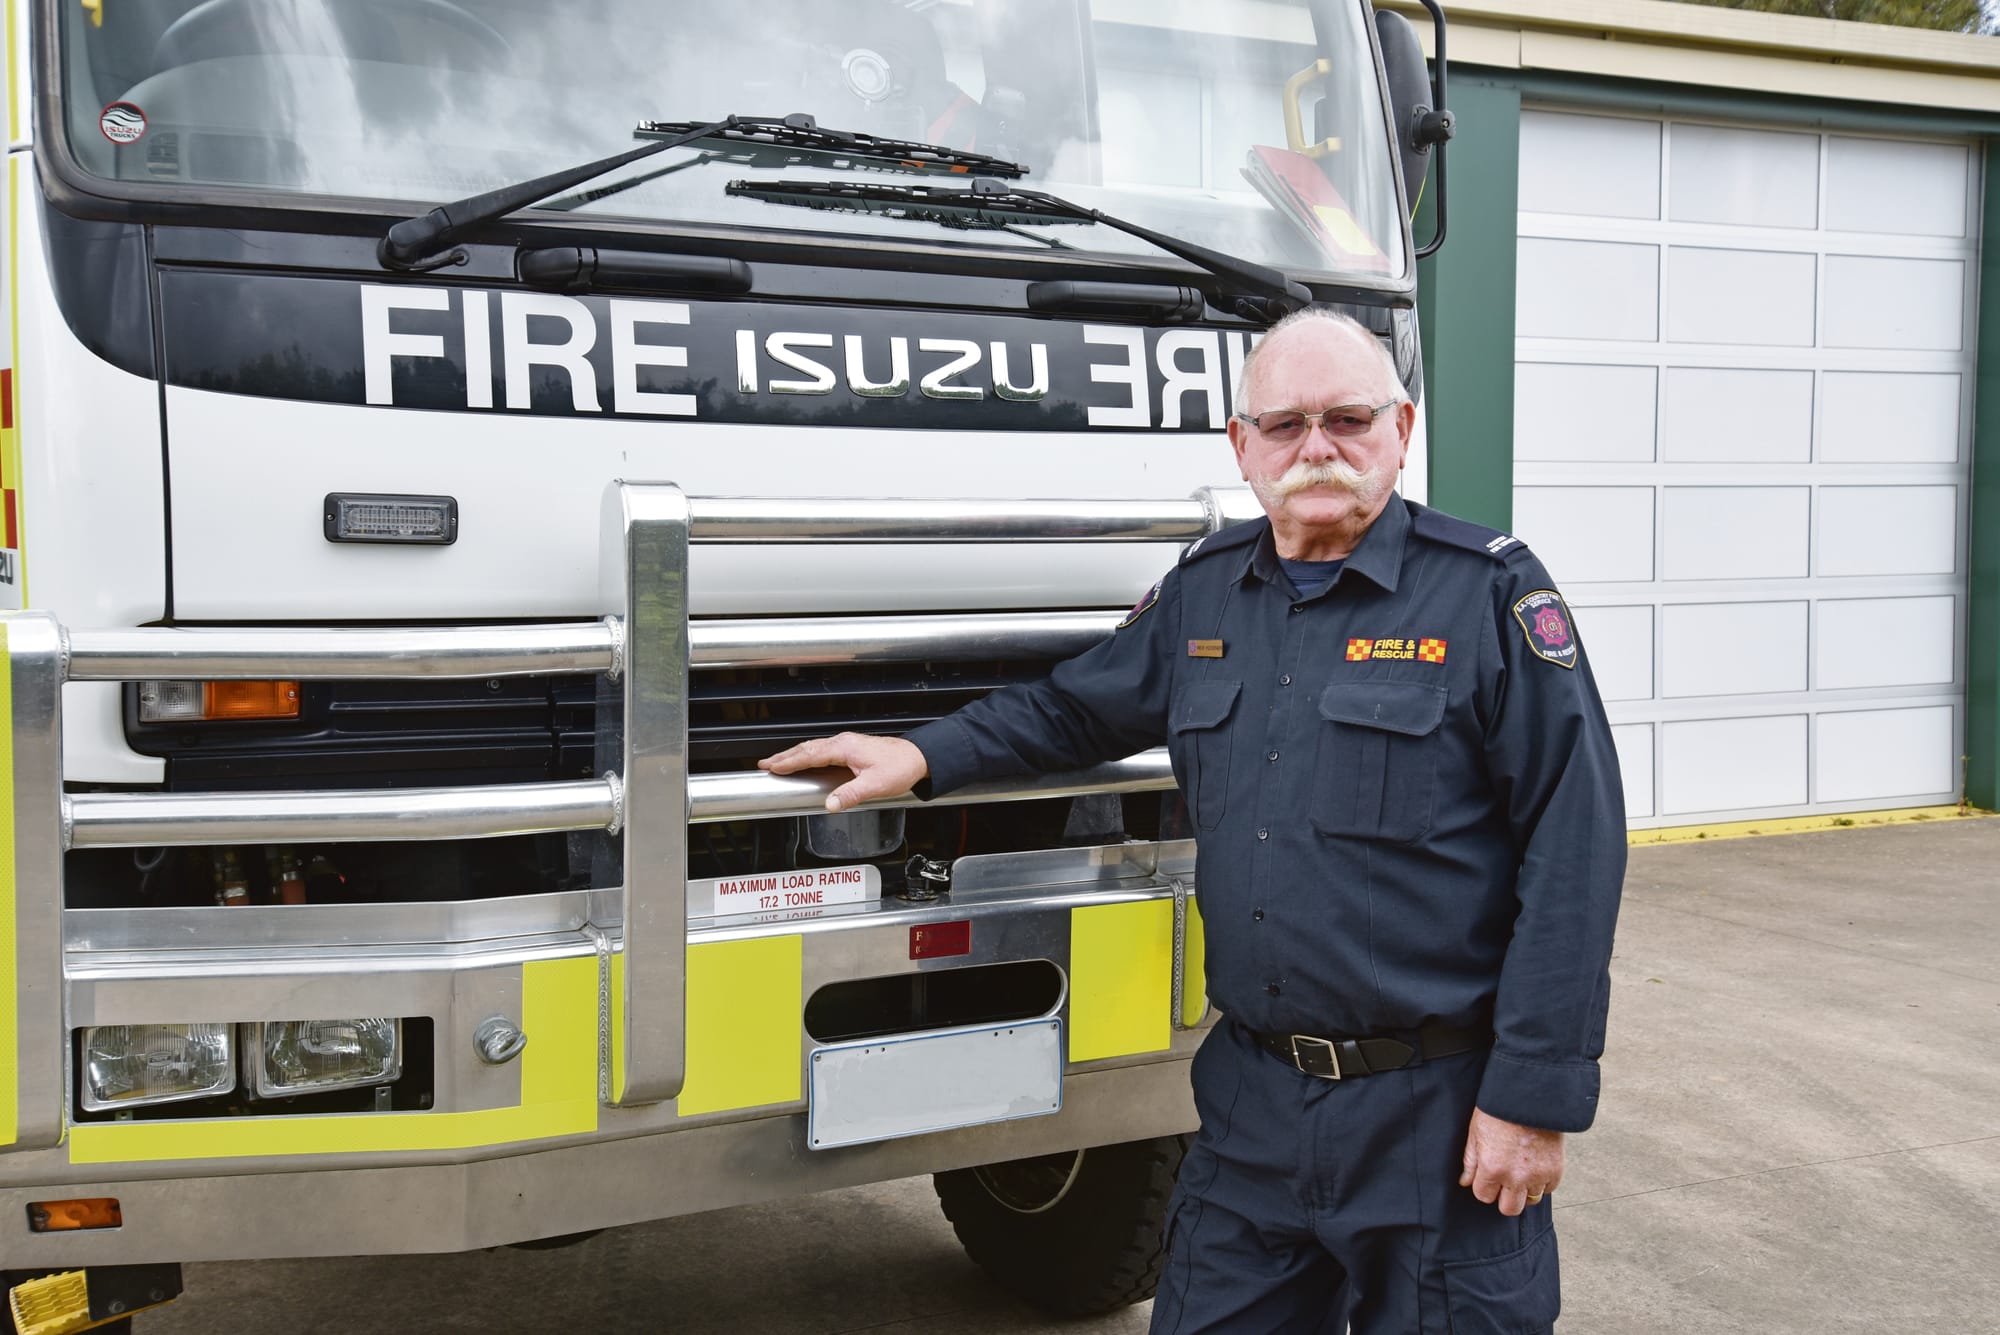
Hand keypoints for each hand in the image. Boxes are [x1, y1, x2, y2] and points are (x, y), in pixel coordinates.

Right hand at [758, 733, 928, 812]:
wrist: (918, 757)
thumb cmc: (900, 767)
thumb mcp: (875, 785)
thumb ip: (850, 794)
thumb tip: (830, 804)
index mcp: (846, 748)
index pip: (810, 754)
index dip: (789, 761)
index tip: (772, 766)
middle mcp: (844, 742)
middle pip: (808, 748)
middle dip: (785, 756)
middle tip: (766, 764)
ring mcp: (848, 744)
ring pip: (814, 747)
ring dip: (795, 754)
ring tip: (779, 762)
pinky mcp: (852, 748)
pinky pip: (823, 750)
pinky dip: (808, 755)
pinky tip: (806, 761)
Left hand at [1459, 1107, 1563, 1216]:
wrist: (1529, 1096)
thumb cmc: (1499, 1111)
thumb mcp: (1476, 1133)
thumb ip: (1470, 1162)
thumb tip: (1465, 1182)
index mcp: (1492, 1168)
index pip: (1484, 1196)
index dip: (1484, 1187)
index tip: (1488, 1177)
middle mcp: (1516, 1177)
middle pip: (1509, 1209)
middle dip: (1504, 1197)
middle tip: (1505, 1182)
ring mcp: (1538, 1175)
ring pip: (1531, 1200)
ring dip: (1525, 1189)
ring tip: (1521, 1170)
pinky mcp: (1556, 1170)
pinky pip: (1549, 1189)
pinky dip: (1542, 1181)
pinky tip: (1535, 1165)